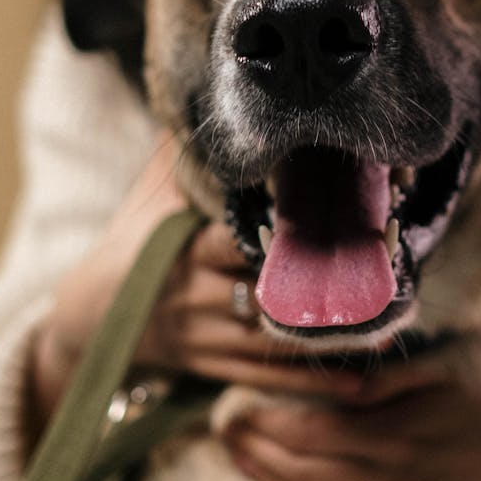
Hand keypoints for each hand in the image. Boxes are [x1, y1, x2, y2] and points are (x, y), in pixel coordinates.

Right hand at [29, 133, 358, 439]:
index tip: (339, 225)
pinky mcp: (215, 366)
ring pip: (276, 342)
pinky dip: (311, 383)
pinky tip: (358, 383)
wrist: (89, 317)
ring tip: (391, 326)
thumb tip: (215, 96)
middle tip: (385, 278)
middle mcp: (198, 294)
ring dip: (332, 339)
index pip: (236, 241)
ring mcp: (208, 335)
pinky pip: (266, 378)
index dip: (285, 237)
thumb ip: (184, 156)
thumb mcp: (150, 195)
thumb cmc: (132, 241)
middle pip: (268, 294)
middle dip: (323, 289)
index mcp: (184, 248)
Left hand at [222, 356, 480, 480]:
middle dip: (258, 451)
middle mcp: (396, 480)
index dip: (267, 424)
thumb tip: (330, 381)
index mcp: (398, 435)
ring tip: (240, 461)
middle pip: (306, 472)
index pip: (311, 436)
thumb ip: (382, 382)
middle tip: (224, 430)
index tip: (237, 405)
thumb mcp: (438, 375)